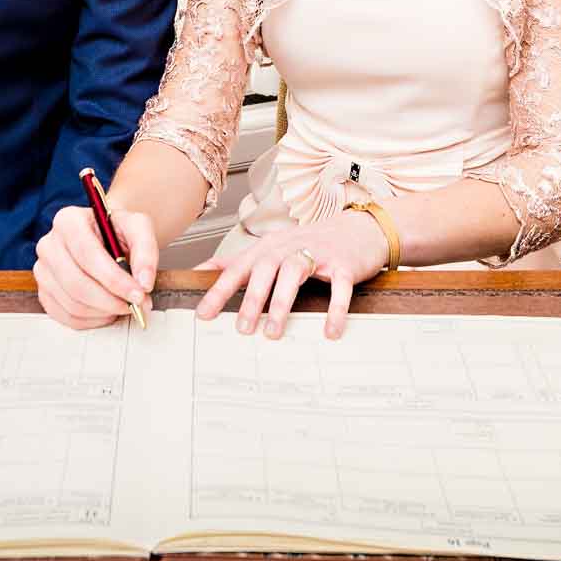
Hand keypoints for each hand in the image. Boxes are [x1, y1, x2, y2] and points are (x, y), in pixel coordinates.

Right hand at [34, 204, 157, 329]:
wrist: (106, 236)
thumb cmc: (118, 230)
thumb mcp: (139, 228)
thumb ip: (146, 251)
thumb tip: (144, 282)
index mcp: (68, 221)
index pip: (88, 255)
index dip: (115, 279)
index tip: (138, 293)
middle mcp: (49, 245)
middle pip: (77, 283)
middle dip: (111, 300)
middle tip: (135, 305)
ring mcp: (43, 271)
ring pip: (73, 304)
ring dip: (104, 311)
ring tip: (123, 305)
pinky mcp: (44, 293)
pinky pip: (67, 317)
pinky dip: (92, 320)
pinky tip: (107, 310)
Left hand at [192, 208, 390, 339]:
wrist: (358, 228)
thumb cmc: (309, 244)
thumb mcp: (270, 249)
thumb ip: (238, 262)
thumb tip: (202, 270)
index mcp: (269, 247)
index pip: (239, 267)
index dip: (220, 289)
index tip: (204, 313)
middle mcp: (290, 247)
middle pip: (266, 268)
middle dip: (252, 298)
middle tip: (242, 328)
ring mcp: (319, 254)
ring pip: (295, 273)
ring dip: (282, 302)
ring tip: (273, 332)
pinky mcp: (344, 264)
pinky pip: (339, 287)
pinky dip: (334, 309)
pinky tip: (329, 331)